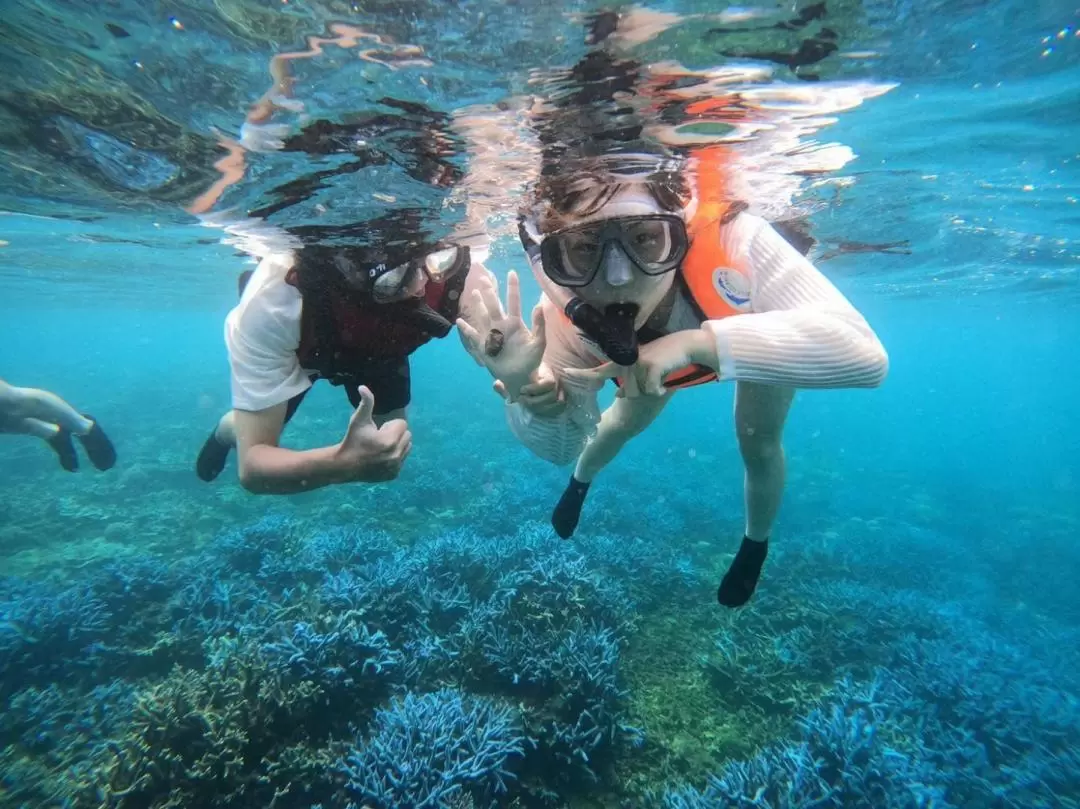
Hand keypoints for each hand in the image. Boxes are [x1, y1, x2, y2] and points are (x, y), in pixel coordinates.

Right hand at [335, 386, 411, 481]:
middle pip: (407, 435)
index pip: (402, 424)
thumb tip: (363, 387)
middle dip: (396, 434)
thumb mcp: (358, 420)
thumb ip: (366, 403)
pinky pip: (402, 460)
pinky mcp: (394, 474)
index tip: (378, 430)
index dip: (390, 425)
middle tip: (379, 438)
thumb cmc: (352, 440)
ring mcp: (396, 466)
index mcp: (390, 440)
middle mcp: (396, 454)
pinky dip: (395, 457)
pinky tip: (381, 457)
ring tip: (381, 447)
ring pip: (407, 448)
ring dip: (398, 445)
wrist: (345, 465)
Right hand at [456, 270, 546, 401]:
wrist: (521, 376)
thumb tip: (539, 305)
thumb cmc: (531, 359)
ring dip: (478, 305)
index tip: (512, 273)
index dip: (512, 287)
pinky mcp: (484, 346)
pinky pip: (473, 336)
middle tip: (484, 278)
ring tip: (474, 293)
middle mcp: (501, 325)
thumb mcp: (538, 342)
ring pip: (483, 316)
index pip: (513, 301)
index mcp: (515, 323)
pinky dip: (466, 329)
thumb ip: (539, 325)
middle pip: (494, 305)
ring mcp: (491, 335)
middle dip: (489, 292)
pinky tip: (459, 321)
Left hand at [495, 366, 566, 415]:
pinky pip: (558, 408)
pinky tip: (536, 410)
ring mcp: (560, 391)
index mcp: (546, 372)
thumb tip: (496, 385)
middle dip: (535, 401)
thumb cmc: (523, 381)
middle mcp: (556, 381)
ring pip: (556, 403)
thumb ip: (506, 386)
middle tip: (521, 400)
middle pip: (551, 395)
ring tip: (526, 405)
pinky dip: (547, 410)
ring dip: (539, 406)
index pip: (549, 383)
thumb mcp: (514, 383)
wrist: (532, 385)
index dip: (535, 389)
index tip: (521, 390)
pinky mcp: (560, 400)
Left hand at [564, 328, 715, 397]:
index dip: (582, 374)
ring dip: (652, 390)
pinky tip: (665, 382)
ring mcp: (637, 363)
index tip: (565, 373)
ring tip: (660, 375)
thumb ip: (631, 382)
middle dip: (642, 393)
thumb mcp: (645, 370)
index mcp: (622, 362)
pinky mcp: (649, 367)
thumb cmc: (665, 358)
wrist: (685, 345)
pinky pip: (651, 391)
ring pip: (639, 394)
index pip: (598, 371)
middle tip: (654, 379)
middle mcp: (626, 362)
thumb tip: (620, 395)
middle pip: (628, 394)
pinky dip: (660, 391)